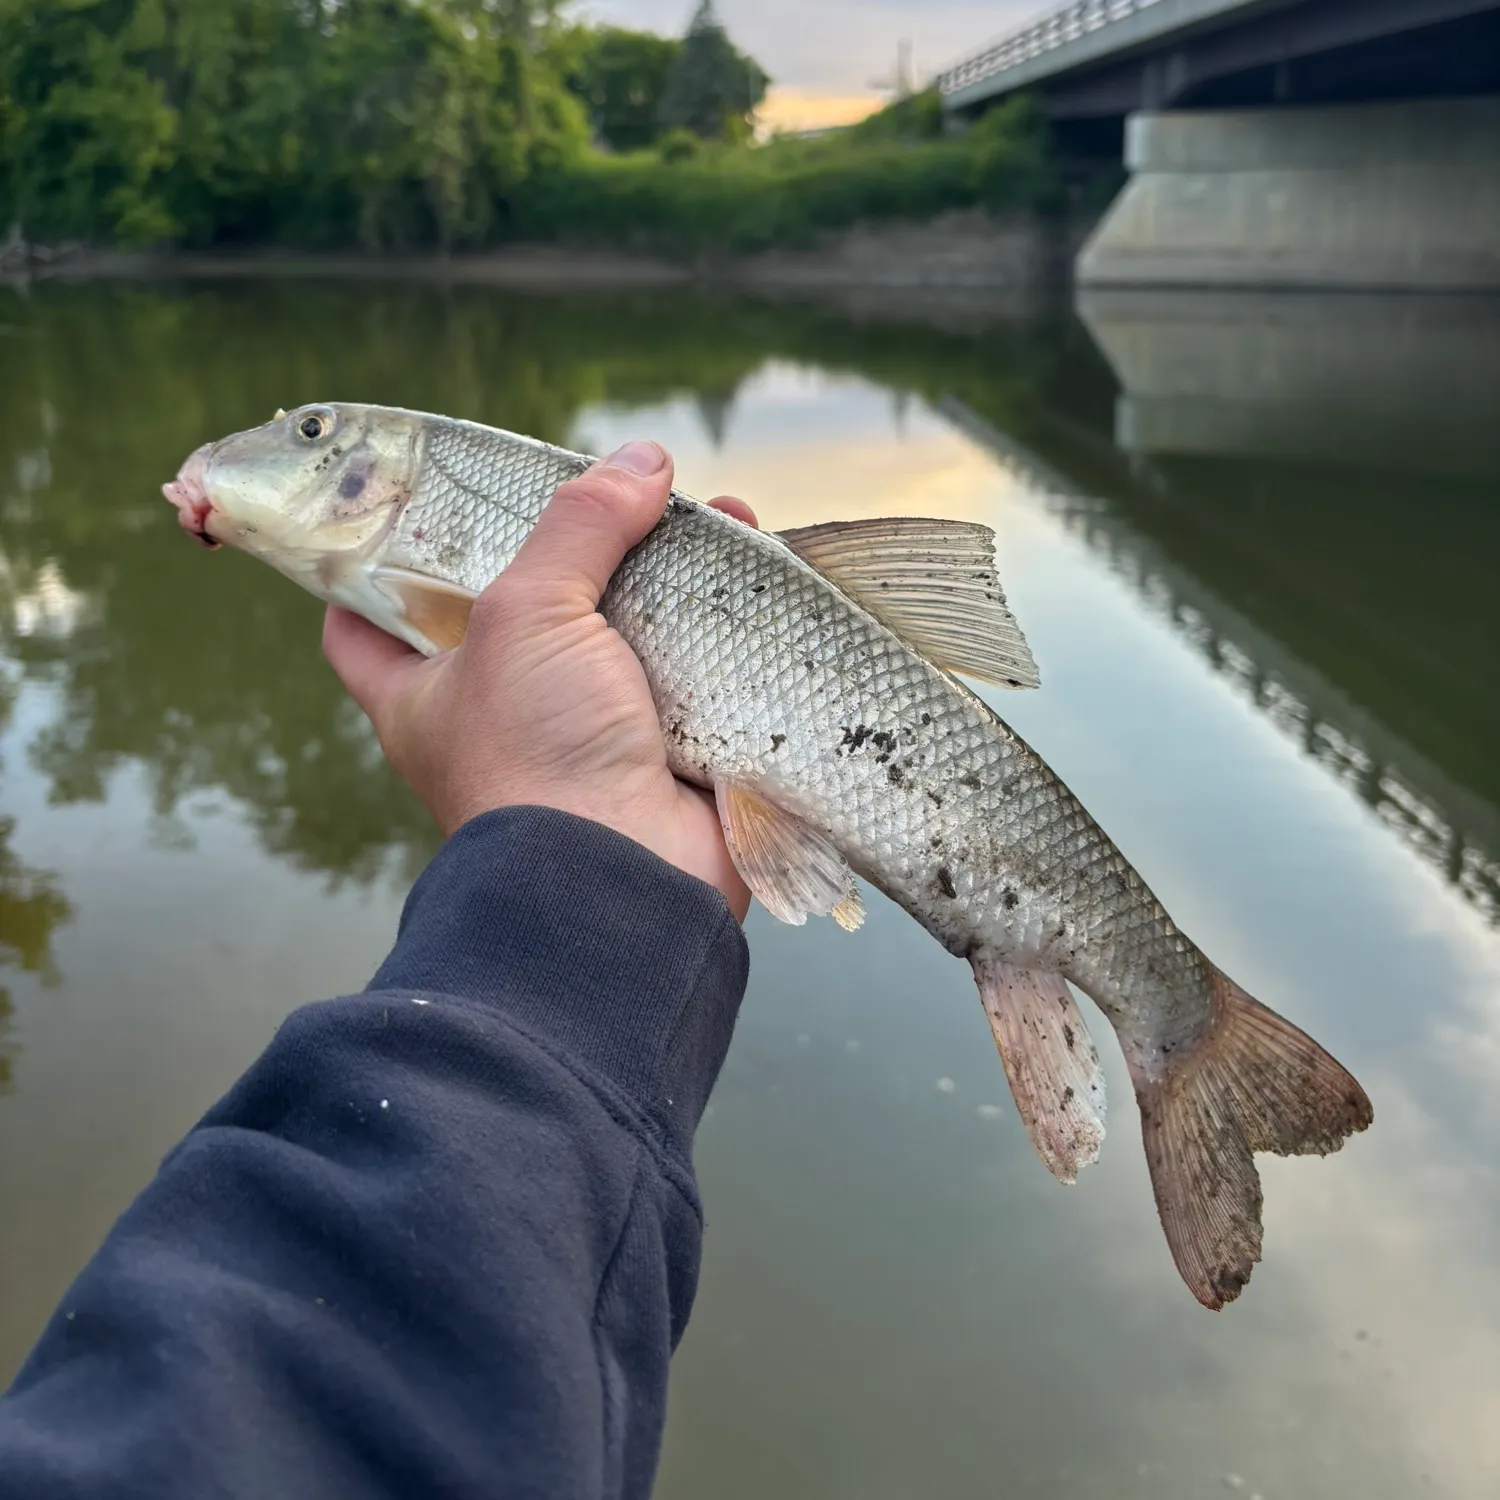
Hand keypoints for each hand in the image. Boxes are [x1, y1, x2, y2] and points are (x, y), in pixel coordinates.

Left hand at [322, 440, 754, 920]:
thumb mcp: (527, 615)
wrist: (626, 880)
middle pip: (522, 610)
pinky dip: (724, 624)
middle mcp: (500, 715)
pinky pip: (693, 672)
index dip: (371, 567)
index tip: (407, 513)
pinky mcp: (664, 752)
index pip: (363, 626)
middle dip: (569, 550)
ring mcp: (586, 736)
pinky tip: (756, 564)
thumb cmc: (536, 753)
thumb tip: (641, 461)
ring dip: (668, 573)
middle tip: (607, 493)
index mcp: (423, 693)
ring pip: (622, 634)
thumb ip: (575, 526)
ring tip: (712, 513)